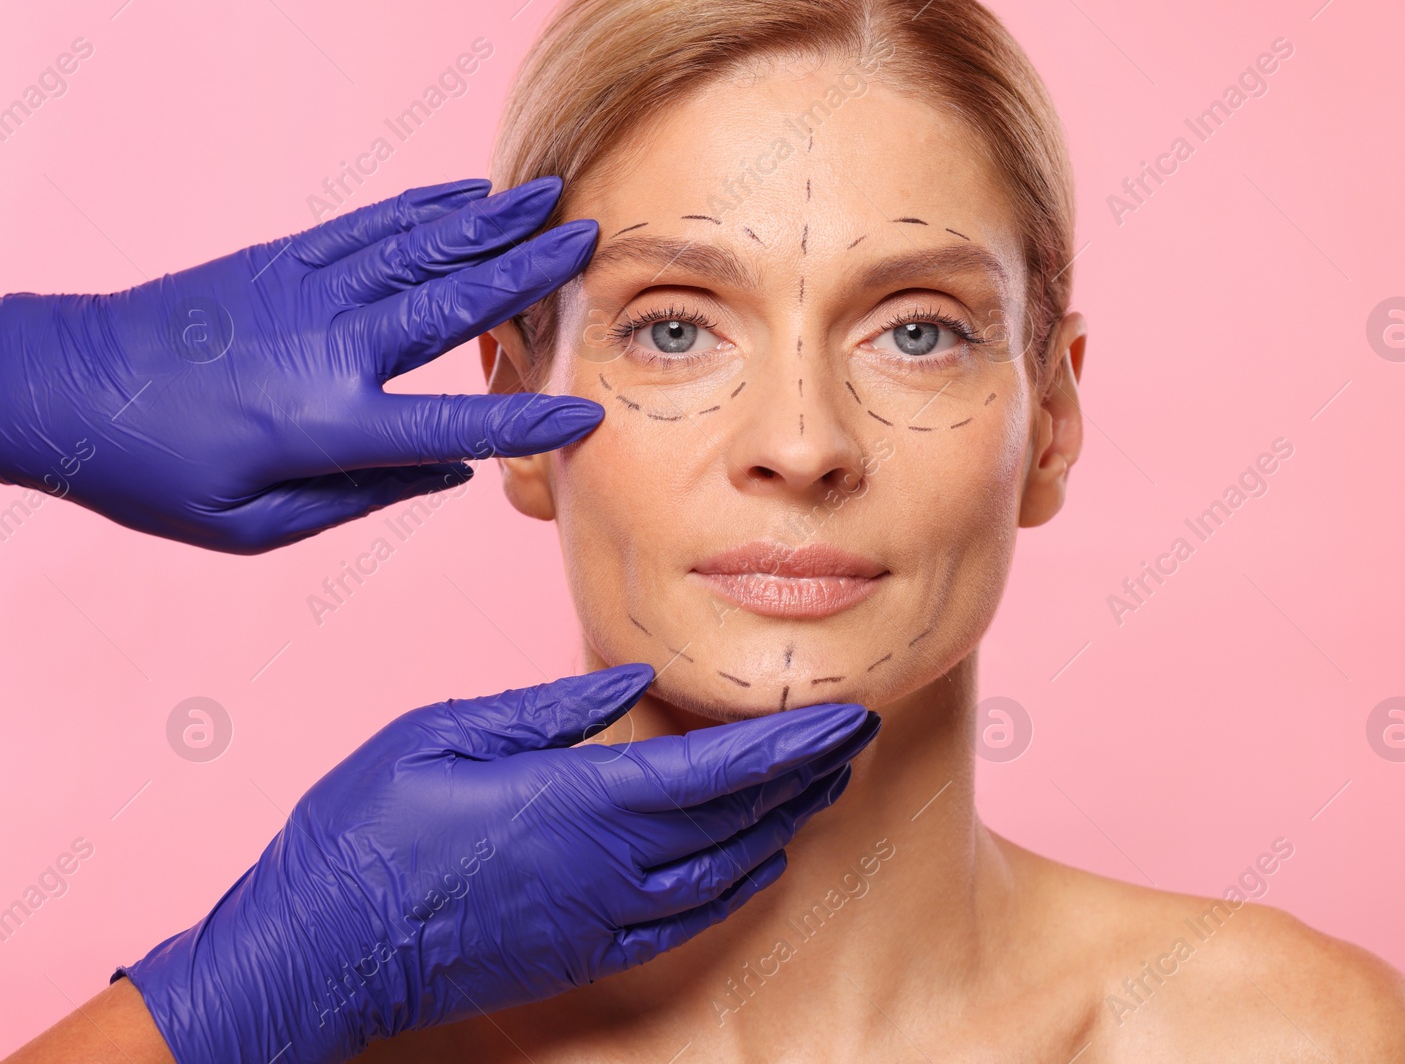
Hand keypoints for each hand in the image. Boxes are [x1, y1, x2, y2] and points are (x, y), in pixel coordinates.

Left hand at [0, 178, 599, 552]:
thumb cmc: (155, 473)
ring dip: (490, 224)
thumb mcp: (253, 526)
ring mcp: (304, 293)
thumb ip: (361, 499)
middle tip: (590, 241)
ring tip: (548, 199)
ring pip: (418, 251)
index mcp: (325, 427)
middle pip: (451, 305)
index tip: (586, 411)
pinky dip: (424, 209)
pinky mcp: (280, 261)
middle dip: (528, 273)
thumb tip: (446, 471)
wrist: (60, 387)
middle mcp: (328, 349)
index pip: (452, 426)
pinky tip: (466, 195)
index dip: (525, 421)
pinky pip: (369, 228)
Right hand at [117, 665, 878, 1063]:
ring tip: (822, 789)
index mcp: (578, 797)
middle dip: (805, 774)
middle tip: (854, 738)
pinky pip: (683, 925)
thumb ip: (552, 709)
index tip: (842, 716)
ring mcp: (599, 918)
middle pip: (738, 817)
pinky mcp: (582, 956)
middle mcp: (608, 864)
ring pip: (723, 872)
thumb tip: (631, 681)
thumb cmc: (367, 828)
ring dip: (781, 826)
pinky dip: (734, 891)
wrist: (318, 951)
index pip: (718, 767)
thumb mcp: (448, 734)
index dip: (788, 742)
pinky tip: (759, 865)